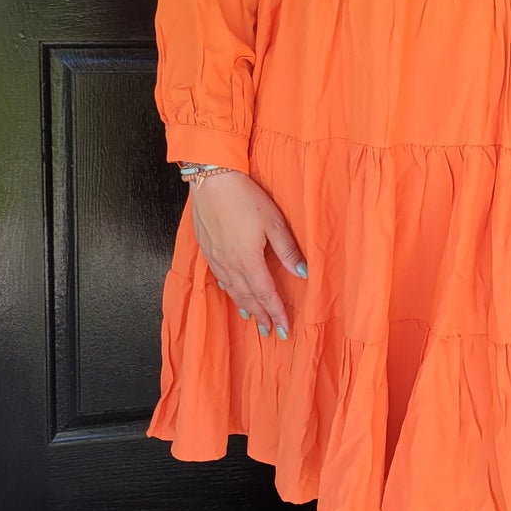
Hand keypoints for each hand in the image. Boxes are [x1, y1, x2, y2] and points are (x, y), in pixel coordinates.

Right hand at [188, 170, 305, 339]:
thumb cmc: (245, 197)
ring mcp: (216, 257)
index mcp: (248, 261)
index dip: (276, 312)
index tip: (284, 328)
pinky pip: (219, 277)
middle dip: (260, 315)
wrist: (211, 180)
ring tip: (253, 318)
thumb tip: (303, 273)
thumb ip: (288, 250)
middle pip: (247, 297)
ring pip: (232, 290)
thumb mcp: (274, 222)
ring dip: (244, 306)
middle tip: (269, 331)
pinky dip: (229, 290)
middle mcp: (230, 264)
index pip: (266, 294)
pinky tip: (231, 291)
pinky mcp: (207, 248)